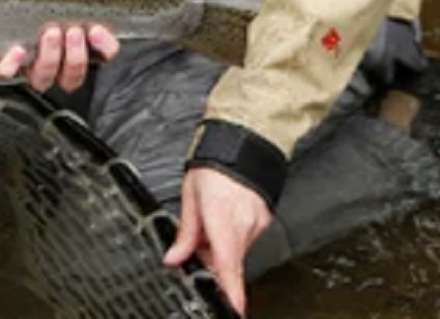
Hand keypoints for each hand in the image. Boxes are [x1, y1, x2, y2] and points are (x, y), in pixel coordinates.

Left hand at [0, 0, 120, 91]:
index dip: (105, 49)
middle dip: (76, 58)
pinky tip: (17, 48)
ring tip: (50, 32)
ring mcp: (23, 52)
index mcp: (69, 26)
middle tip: (72, 30)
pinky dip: (12, 66)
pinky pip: (4, 73)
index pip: (99, 53)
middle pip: (71, 77)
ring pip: (43, 80)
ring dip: (50, 61)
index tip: (97, 30)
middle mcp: (48, 47)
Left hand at [163, 167, 273, 315]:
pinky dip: (233, 235)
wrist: (245, 138)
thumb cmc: (214, 163)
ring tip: (210, 219)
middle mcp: (244, 223)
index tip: (234, 309)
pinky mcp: (265, 219)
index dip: (231, 291)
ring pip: (237, 249)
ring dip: (222, 246)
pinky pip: (246, 237)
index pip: (228, 264)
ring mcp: (258, 222)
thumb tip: (174, 258)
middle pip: (229, 260)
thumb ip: (185, 231)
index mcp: (221, 216)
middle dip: (212, 262)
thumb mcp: (190, 194)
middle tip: (196, 246)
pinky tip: (225, 216)